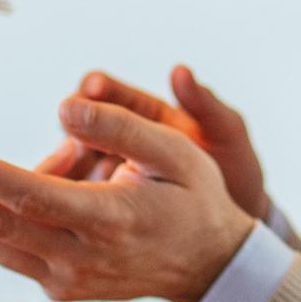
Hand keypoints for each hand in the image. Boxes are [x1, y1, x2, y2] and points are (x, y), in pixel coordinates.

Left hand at [0, 95, 260, 301]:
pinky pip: (11, 246)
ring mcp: (66, 278)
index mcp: (112, 220)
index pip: (29, 195)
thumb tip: (63, 106)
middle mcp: (82, 257)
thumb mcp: (176, 151)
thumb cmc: (193, 199)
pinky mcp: (58, 286)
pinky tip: (27, 178)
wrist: (210, 265)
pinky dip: (2, 209)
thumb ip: (118, 127)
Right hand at [29, 65, 271, 220]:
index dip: (100, 88)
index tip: (90, 85)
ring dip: (64, 165)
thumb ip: (207, 106)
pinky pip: (77, 196)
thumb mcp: (227, 138)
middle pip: (82, 125)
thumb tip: (180, 71)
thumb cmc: (237, 174)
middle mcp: (123, 141)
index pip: (115, 93)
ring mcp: (110, 174)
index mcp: (152, 117)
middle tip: (67, 131)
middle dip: (72, 127)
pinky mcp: (103, 205)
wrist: (234, 230)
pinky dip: (67, 197)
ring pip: (73, 162)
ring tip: (64, 172)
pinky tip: (64, 204)